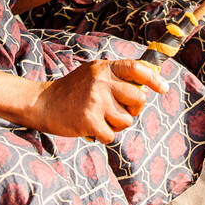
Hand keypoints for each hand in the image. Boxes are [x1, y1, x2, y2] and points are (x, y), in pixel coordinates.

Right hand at [32, 59, 167, 142]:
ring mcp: (96, 101)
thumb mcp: (93, 73)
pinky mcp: (89, 120)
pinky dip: (104, 135)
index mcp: (104, 68)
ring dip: (116, 125)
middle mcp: (101, 82)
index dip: (154, 78)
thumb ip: (116, 76)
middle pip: (139, 99)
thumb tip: (148, 84)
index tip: (163, 88)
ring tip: (99, 118)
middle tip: (116, 110)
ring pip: (127, 120)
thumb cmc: (72, 91)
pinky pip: (112, 135)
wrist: (42, 103)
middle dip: (132, 109)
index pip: (137, 68)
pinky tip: (90, 127)